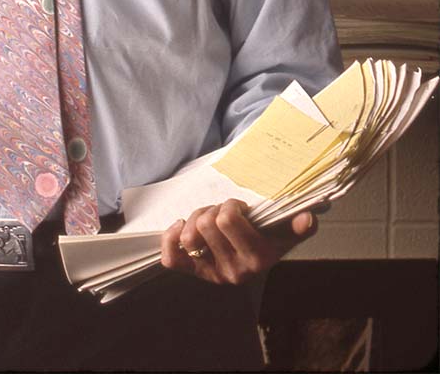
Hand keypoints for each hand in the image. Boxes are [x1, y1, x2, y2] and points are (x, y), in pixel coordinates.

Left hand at [160, 199, 316, 284]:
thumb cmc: (267, 238)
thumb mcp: (284, 232)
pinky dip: (171, 237)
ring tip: (209, 219)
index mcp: (258, 258)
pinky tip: (182, 227)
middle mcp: (235, 271)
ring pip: (189, 236)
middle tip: (223, 213)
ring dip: (196, 219)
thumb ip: (297, 225)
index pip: (228, 219)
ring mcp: (213, 274)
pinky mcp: (195, 274)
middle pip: (206, 223)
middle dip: (213, 210)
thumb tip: (308, 218)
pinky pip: (171, 258)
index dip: (231, 206)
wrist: (254, 260)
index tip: (241, 209)